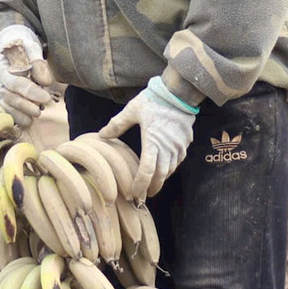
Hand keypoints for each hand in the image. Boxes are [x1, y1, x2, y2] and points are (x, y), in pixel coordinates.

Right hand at [0, 24, 53, 127]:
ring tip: (37, 114)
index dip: (30, 92)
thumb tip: (46, 82)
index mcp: (1, 67)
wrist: (8, 47)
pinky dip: (17, 118)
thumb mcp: (31, 47)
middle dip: (25, 106)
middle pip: (7, 97)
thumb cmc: (22, 47)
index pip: (15, 82)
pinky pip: (5, 112)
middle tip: (40, 110)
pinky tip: (29, 120)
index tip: (47, 98)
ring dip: (20, 115)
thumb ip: (38, 63)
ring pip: (4, 107)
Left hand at [100, 76, 196, 198]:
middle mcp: (168, 148)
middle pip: (161, 176)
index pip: (147, 172)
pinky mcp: (186, 142)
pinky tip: (165, 166)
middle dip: (152, 188)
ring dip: (161, 178)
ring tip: (153, 183)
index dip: (140, 185)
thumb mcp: (132, 110)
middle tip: (144, 195)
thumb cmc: (154, 100)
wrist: (179, 92)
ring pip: (171, 169)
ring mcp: (179, 146)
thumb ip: (117, 124)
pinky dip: (171, 167)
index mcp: (153, 143)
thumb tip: (101, 135)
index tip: (134, 193)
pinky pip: (178, 160)